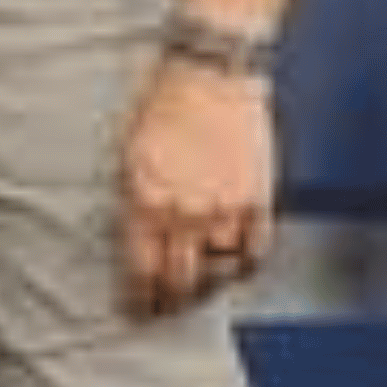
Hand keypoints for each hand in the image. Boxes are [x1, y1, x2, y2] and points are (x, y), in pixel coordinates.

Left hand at [120, 60, 278, 318]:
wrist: (209, 74)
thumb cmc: (160, 104)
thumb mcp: (127, 154)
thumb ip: (133, 201)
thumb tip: (135, 240)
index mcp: (145, 200)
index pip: (141, 269)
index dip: (139, 298)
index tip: (135, 311)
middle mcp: (186, 211)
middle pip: (181, 280)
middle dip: (171, 301)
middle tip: (165, 311)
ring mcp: (226, 208)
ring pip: (219, 271)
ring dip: (207, 284)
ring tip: (198, 288)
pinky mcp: (258, 198)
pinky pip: (255, 251)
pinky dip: (244, 265)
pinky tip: (233, 267)